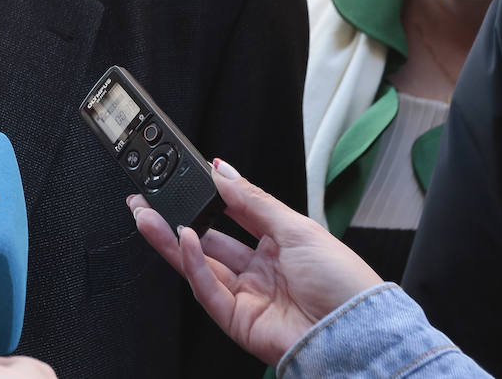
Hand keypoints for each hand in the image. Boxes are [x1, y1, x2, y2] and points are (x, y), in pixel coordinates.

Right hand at [129, 158, 381, 366]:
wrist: (356, 331)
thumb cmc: (342, 281)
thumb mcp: (297, 227)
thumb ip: (252, 199)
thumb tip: (222, 169)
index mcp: (278, 245)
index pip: (231, 216)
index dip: (206, 199)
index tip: (182, 179)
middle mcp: (259, 271)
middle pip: (208, 242)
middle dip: (175, 220)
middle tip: (147, 199)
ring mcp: (247, 296)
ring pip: (199, 265)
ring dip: (170, 240)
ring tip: (146, 216)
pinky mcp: (238, 321)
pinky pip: (207, 291)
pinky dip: (192, 265)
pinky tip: (182, 241)